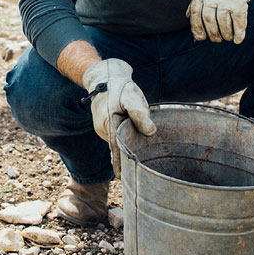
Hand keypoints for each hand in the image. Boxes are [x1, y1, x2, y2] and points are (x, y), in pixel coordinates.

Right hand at [81, 58, 154, 177]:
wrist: (105, 75)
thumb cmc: (120, 86)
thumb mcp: (132, 96)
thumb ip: (140, 113)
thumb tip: (150, 132)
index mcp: (109, 124)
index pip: (116, 149)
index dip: (120, 164)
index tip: (123, 178)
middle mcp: (104, 129)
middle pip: (117, 147)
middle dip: (126, 157)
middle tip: (139, 172)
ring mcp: (103, 128)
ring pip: (118, 142)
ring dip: (127, 145)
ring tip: (140, 152)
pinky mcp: (105, 126)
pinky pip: (116, 137)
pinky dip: (124, 139)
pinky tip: (133, 139)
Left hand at [187, 0, 253, 43]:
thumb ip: (196, 0)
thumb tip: (187, 16)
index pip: (195, 13)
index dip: (196, 28)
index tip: (200, 37)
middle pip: (208, 20)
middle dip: (212, 33)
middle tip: (216, 39)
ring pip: (223, 23)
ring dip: (225, 34)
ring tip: (226, 38)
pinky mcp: (240, 1)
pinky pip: (239, 21)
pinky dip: (238, 32)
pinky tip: (238, 39)